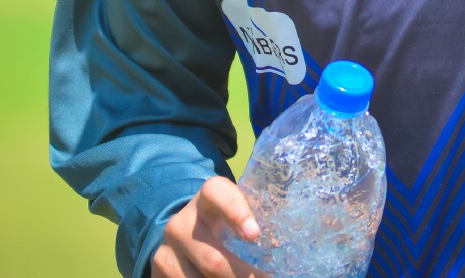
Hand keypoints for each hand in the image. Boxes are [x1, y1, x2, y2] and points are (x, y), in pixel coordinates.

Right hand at [150, 176, 269, 277]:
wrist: (182, 231)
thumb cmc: (223, 221)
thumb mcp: (237, 212)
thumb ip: (260, 218)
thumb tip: (306, 236)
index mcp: (207, 199)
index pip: (217, 194)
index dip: (236, 211)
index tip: (255, 234)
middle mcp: (182, 223)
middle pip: (214, 261)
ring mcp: (166, 251)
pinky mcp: (158, 272)